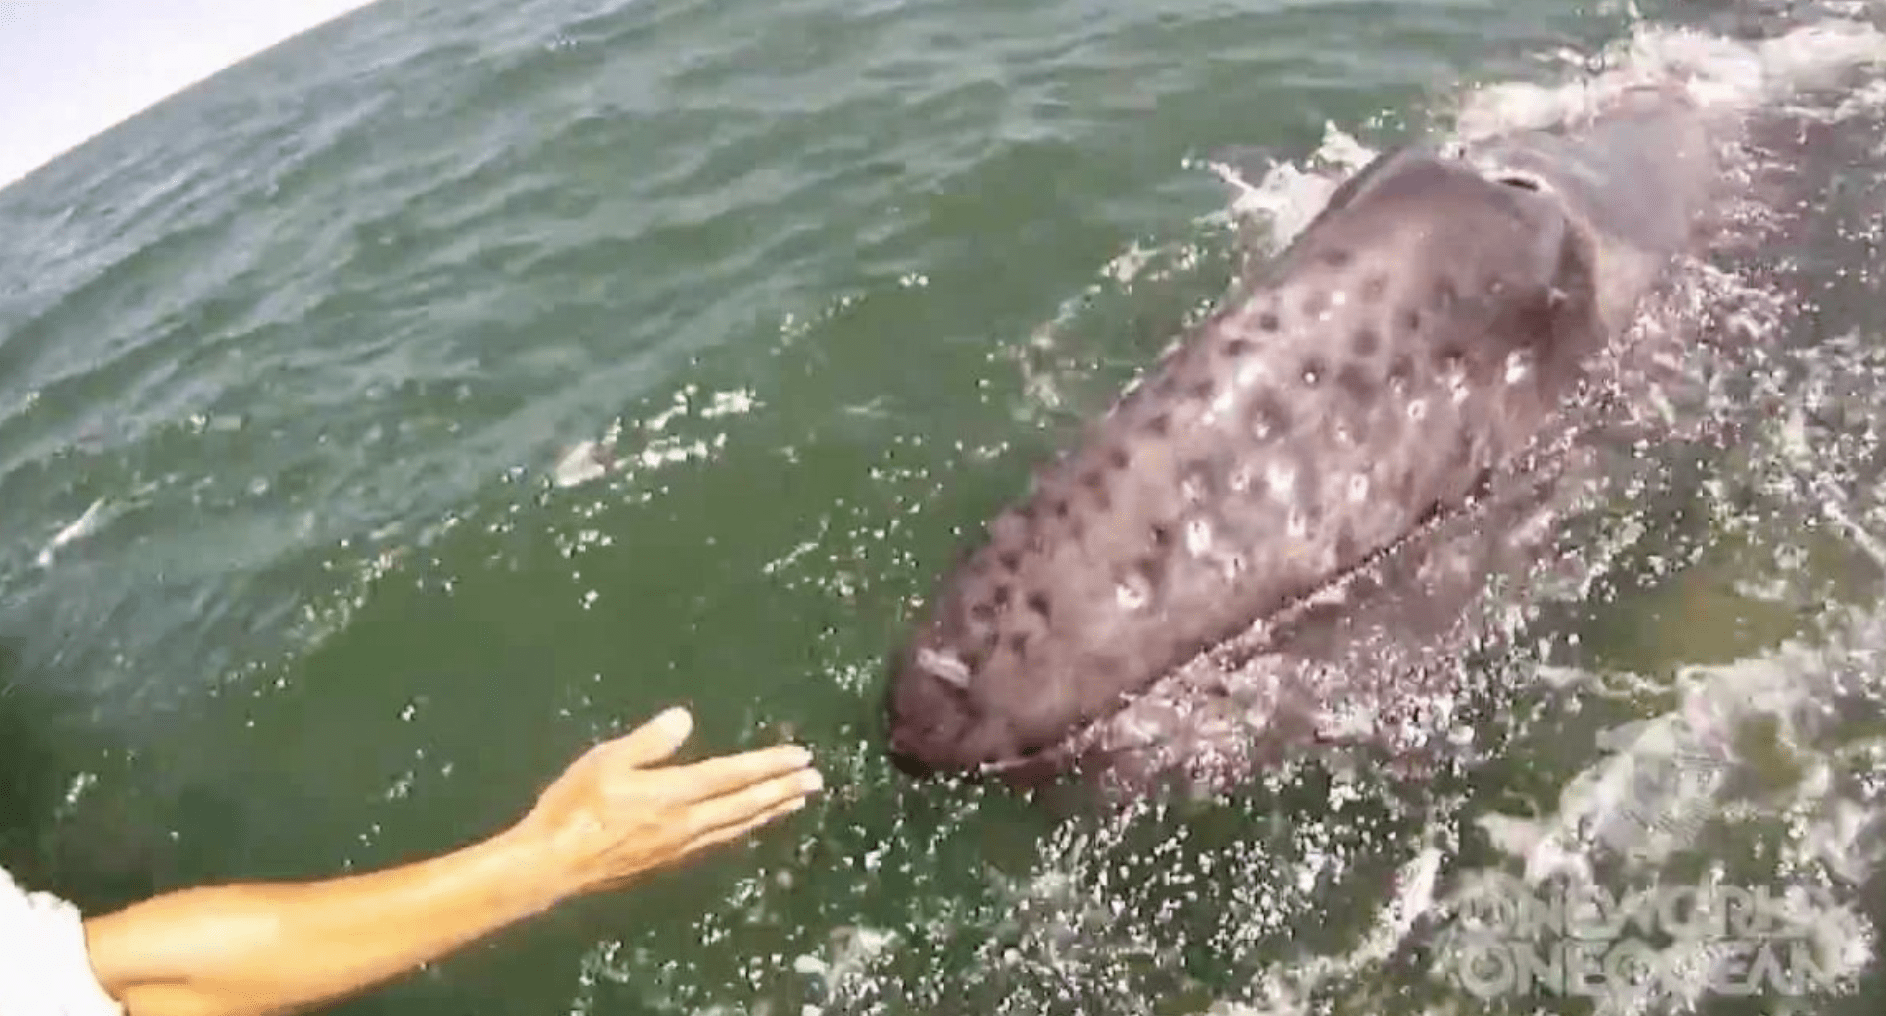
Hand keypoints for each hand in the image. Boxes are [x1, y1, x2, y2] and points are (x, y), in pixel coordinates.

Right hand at [510, 707, 822, 902]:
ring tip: (795, 801)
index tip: (801, 758)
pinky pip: (719, 840)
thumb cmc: (575, 807)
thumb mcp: (606, 761)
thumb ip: (648, 741)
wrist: (553, 865)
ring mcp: (680, 846)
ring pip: (737, 825)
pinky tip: (747, 825)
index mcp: (674, 794)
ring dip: (769, 811)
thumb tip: (684, 718)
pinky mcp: (669, 860)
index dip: (770, 765)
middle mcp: (687, 823)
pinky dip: (742, 828)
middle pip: (746, 804)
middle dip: (783, 790)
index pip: (734, 775)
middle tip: (816, 780)